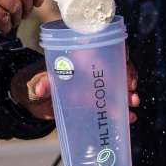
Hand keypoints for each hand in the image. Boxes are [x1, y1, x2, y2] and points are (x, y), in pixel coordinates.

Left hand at [11, 61, 140, 122]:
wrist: (34, 98)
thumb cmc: (37, 81)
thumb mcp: (38, 80)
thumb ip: (41, 82)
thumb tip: (40, 89)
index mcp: (83, 56)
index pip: (108, 47)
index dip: (121, 54)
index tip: (125, 65)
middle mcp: (94, 68)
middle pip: (120, 67)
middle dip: (129, 78)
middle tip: (131, 91)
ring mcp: (97, 85)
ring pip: (120, 86)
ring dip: (129, 95)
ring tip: (131, 105)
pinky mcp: (96, 102)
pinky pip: (115, 104)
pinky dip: (123, 111)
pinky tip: (129, 118)